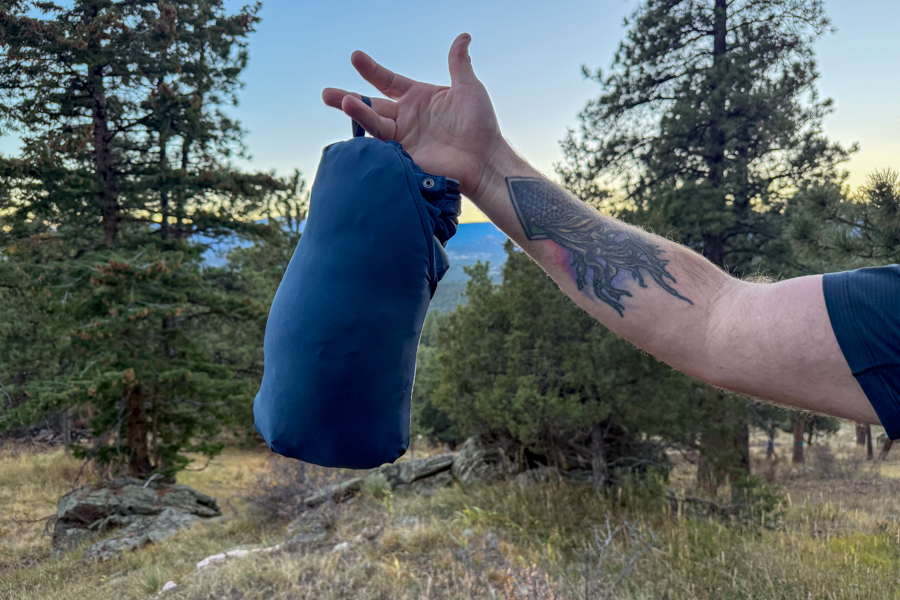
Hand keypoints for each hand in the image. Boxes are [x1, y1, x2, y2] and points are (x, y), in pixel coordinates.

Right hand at [322, 33, 506, 198]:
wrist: (484, 158)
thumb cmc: (480, 125)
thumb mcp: (469, 88)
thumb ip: (459, 63)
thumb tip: (463, 36)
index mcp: (418, 97)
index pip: (387, 81)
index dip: (371, 70)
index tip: (355, 57)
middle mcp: (406, 117)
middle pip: (372, 105)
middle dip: (349, 100)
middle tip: (327, 94)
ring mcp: (404, 139)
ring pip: (374, 124)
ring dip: (358, 114)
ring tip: (343, 103)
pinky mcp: (404, 157)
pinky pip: (382, 148)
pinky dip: (369, 141)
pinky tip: (357, 131)